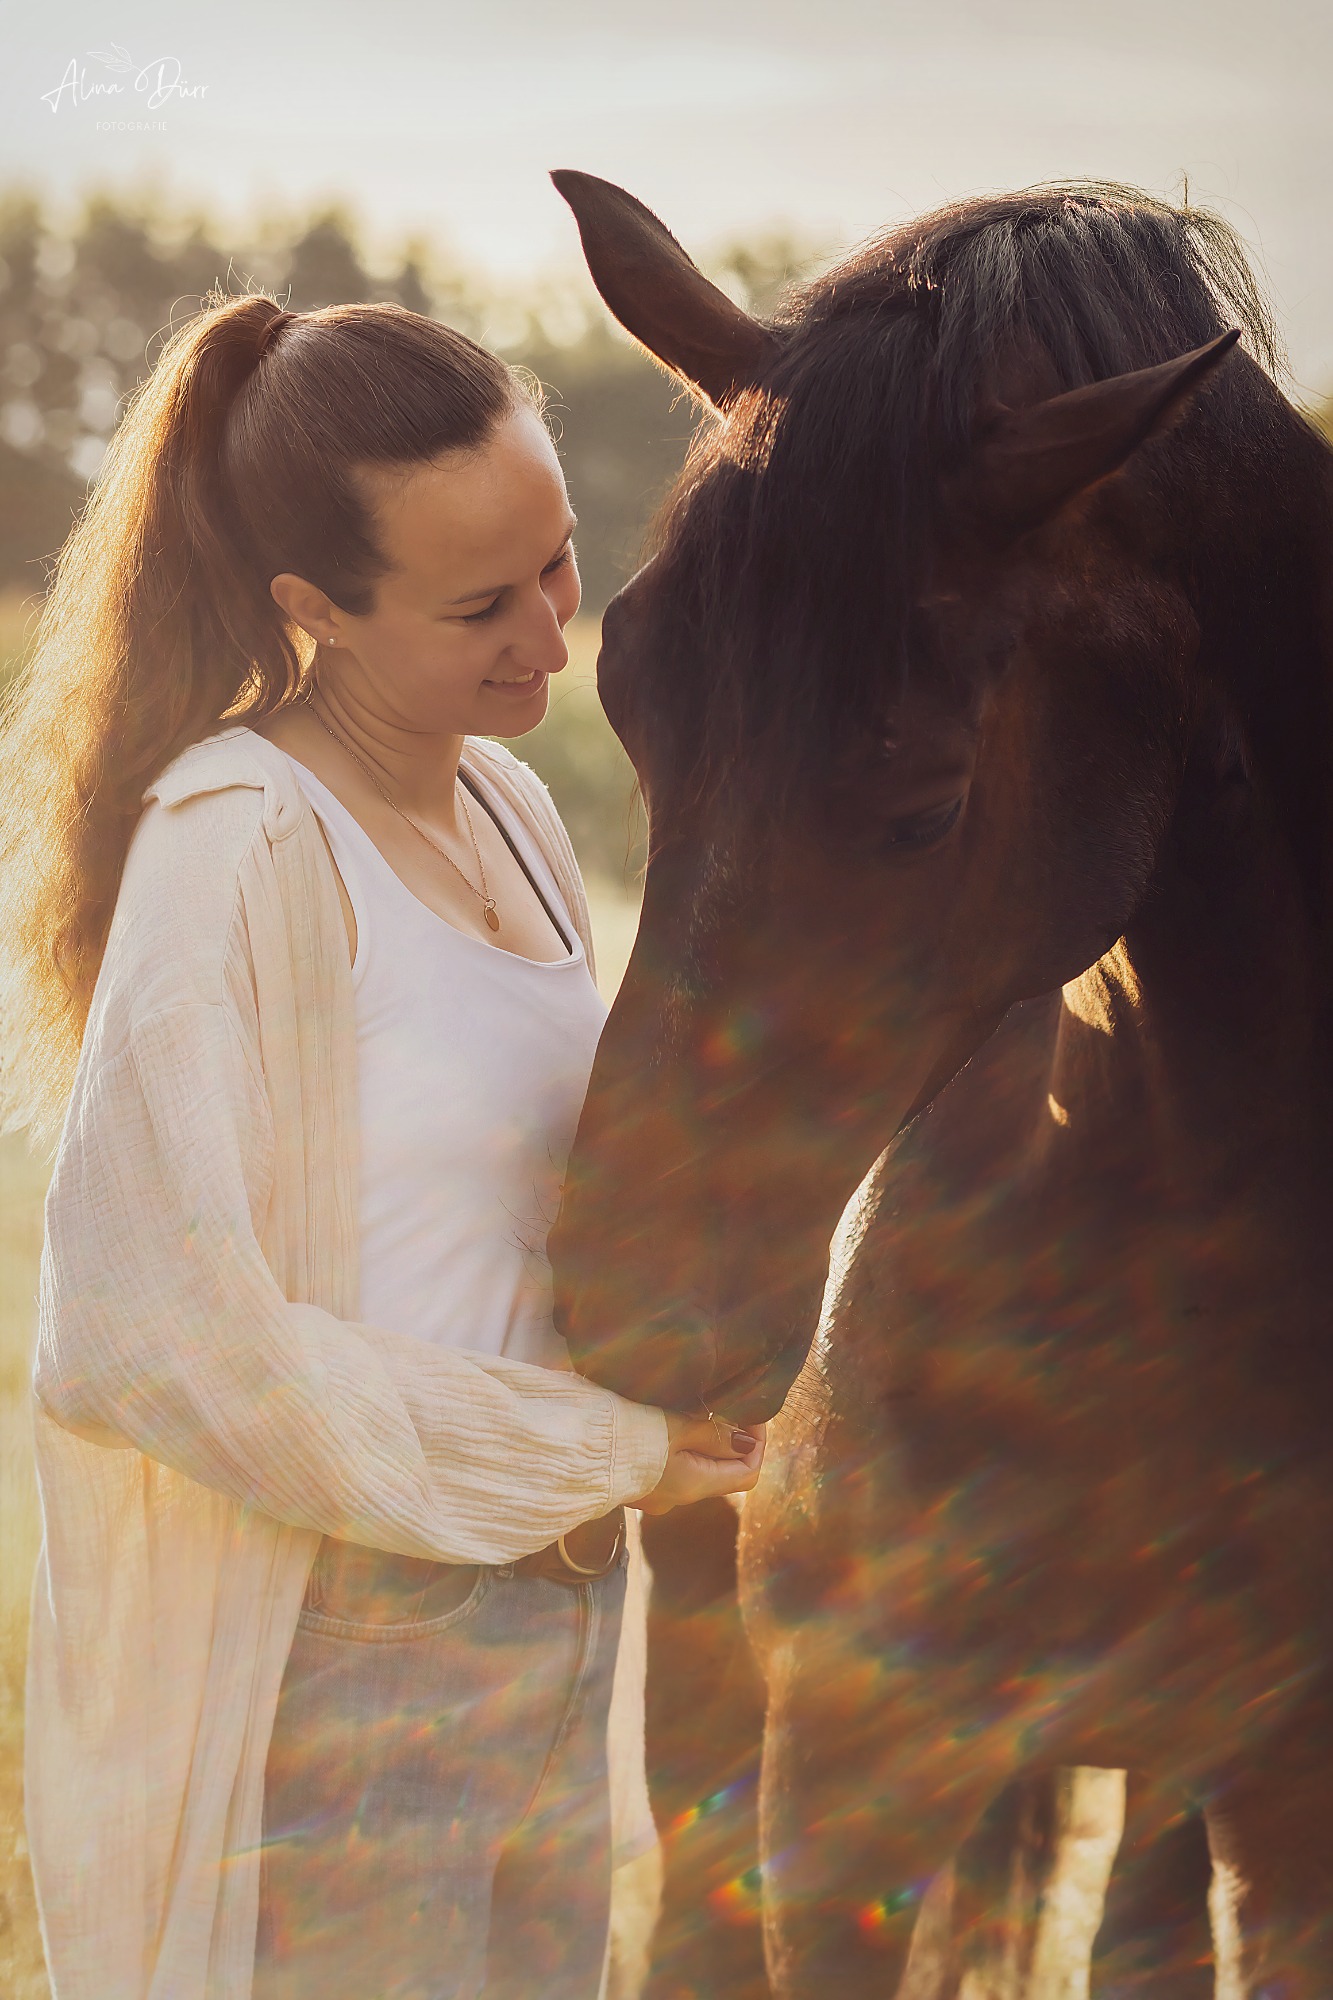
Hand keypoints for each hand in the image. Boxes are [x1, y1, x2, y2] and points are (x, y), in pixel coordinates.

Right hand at [631, 1412, 766, 1515]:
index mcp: (695, 1485)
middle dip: (728, 1435)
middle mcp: (678, 1495)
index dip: (757, 1443)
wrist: (571, 1447)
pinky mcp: (634, 1480)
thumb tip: (747, 1444)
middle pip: (722, 1469)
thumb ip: (715, 1435)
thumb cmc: (625, 1434)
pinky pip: (668, 1462)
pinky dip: (676, 1440)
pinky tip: (663, 1415)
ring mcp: (654, 1491)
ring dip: (700, 1435)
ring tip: (692, 1402)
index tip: (748, 1412)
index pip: (748, 1474)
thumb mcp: (677, 1426)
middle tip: (720, 1401)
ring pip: (694, 1463)